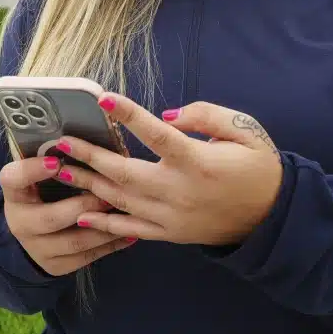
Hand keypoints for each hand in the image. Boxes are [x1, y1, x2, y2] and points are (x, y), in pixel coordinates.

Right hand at [0, 154, 135, 276]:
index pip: (13, 179)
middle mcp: (20, 223)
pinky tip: (130, 233)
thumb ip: (54, 160)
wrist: (29, 232)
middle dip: (82, 206)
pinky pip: (87, 257)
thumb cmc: (41, 191)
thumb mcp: (38, 175)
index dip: (32, 171)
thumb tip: (88, 141)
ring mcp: (37, 249)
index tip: (56, 161)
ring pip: (74, 241)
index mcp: (13, 193)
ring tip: (126, 214)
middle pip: (49, 218)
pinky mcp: (56, 266)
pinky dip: (110, 244)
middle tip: (107, 194)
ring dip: (103, 227)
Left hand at [48, 96, 282, 246]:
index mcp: (198, 161)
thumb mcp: (244, 130)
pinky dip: (105, 223)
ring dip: (88, 184)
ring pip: (121, 200)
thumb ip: (206, 115)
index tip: (104, 100)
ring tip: (59, 171)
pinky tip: (81, 213)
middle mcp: (179, 190)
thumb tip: (167, 115)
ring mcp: (172, 216)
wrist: (273, 217)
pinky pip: (131, 230)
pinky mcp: (170, 233)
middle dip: (88, 156)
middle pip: (124, 172)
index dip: (130, 116)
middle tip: (59, 143)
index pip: (156, 134)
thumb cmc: (257, 167)